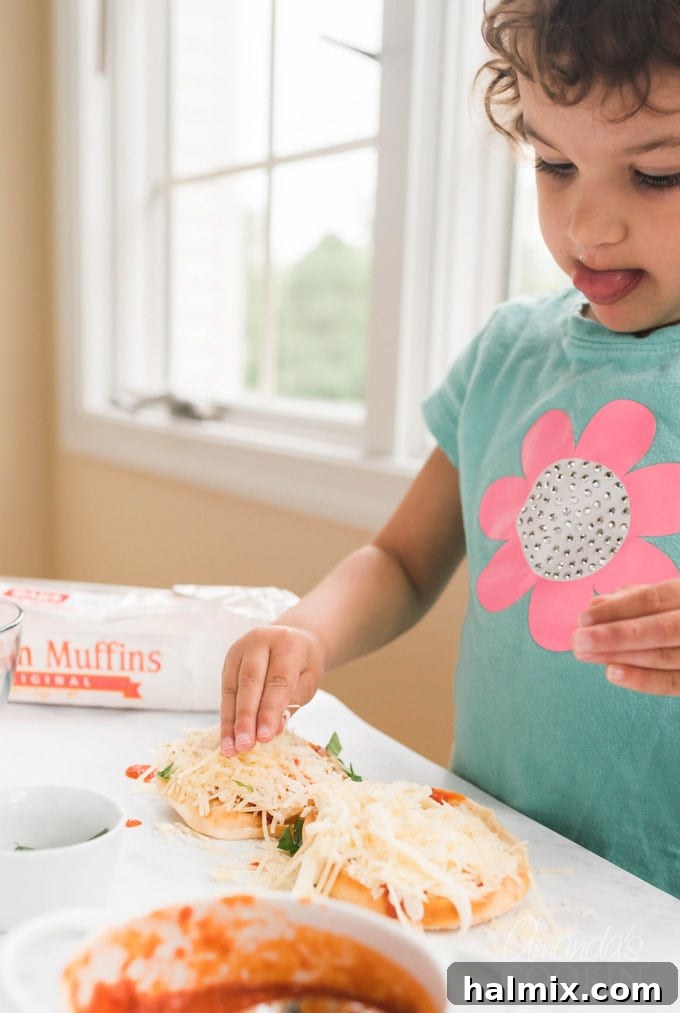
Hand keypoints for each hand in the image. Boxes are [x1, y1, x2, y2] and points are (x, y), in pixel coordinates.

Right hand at [220, 625, 323, 755]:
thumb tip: (271, 731)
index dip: (270, 710)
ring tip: (231, 749)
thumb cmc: (303, 664)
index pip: (277, 680)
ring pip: (232, 689)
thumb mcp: (308, 682)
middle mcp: (259, 641)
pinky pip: (225, 691)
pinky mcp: (228, 660)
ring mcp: (240, 649)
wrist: (292, 638)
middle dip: (246, 718)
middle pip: (250, 682)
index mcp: (287, 643)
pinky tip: (227, 738)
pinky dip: (227, 717)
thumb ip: (291, 703)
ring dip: (231, 722)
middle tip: (244, 746)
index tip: (265, 737)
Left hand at [571, 579, 679, 694]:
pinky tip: (613, 673)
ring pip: (665, 657)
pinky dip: (643, 680)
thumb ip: (633, 598)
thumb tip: (597, 605)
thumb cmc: (679, 612)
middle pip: (659, 630)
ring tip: (587, 655)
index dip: (617, 609)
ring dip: (621, 657)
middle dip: (615, 636)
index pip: (653, 599)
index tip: (584, 617)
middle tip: (579, 640)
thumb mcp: (666, 595)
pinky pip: (674, 682)